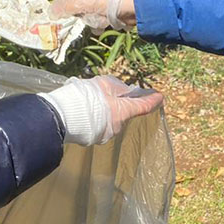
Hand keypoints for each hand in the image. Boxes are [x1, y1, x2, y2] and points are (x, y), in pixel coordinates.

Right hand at [40, 76, 163, 145]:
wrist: (63, 116)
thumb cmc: (85, 97)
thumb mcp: (103, 84)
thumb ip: (117, 87)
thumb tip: (124, 91)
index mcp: (123, 111)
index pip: (143, 107)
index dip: (153, 101)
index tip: (160, 97)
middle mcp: (118, 125)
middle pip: (124, 113)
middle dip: (118, 105)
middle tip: (105, 95)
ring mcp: (106, 134)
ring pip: (110, 120)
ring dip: (105, 112)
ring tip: (90, 103)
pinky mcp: (95, 138)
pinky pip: (100, 126)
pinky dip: (97, 119)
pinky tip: (86, 113)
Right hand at [50, 0, 135, 30]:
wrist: (133, 5)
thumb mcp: (80, 2)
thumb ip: (63, 7)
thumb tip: (50, 12)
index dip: (65, 4)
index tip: (65, 14)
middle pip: (78, 3)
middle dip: (79, 14)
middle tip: (82, 19)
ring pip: (89, 12)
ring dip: (90, 20)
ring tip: (96, 22)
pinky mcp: (112, 8)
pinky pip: (100, 17)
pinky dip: (100, 23)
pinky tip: (103, 26)